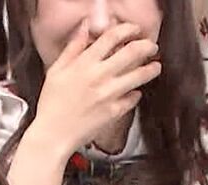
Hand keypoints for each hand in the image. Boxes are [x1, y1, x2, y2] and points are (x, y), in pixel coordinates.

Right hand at [30, 21, 161, 156]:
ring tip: (155, 67)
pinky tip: (136, 91)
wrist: (54, 134)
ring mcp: (109, 94)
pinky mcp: (115, 112)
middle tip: (151, 47)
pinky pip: (133, 99)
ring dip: (151, 69)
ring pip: (139, 75)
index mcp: (84, 63)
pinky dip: (137, 93)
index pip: (111, 37)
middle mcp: (99, 76)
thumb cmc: (52, 104)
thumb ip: (73, 47)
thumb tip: (85, 27)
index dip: (127, 29)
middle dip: (146, 46)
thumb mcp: (56, 70)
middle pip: (132, 53)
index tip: (134, 30)